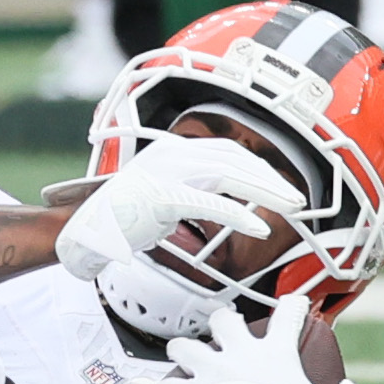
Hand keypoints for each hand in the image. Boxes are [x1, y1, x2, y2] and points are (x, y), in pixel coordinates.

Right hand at [49, 134, 298, 282]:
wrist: (86, 232)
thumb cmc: (122, 219)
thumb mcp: (162, 195)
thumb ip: (190, 189)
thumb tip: (225, 197)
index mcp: (170, 152)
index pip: (225, 151)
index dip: (258, 168)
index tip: (281, 187)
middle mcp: (169, 155)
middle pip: (232, 158)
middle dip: (269, 178)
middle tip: (298, 198)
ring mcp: (163, 174)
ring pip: (226, 174)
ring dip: (264, 190)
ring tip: (292, 207)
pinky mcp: (160, 198)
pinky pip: (208, 203)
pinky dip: (238, 215)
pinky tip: (259, 229)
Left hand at [132, 293, 364, 383]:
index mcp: (277, 354)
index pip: (288, 315)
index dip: (293, 305)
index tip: (294, 302)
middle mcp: (240, 354)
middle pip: (222, 320)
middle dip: (221, 323)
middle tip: (224, 332)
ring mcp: (214, 372)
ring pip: (185, 347)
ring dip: (182, 352)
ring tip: (183, 358)